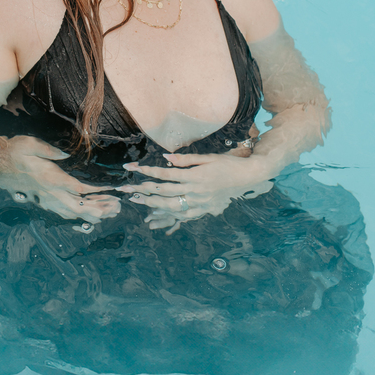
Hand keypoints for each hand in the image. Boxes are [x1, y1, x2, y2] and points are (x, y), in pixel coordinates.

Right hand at [0, 135, 121, 222]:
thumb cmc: (12, 152)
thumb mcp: (29, 144)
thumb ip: (49, 150)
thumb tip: (66, 154)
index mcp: (50, 179)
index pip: (79, 189)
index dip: (98, 192)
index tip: (114, 191)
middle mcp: (49, 193)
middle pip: (79, 207)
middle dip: (100, 209)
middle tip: (117, 208)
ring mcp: (45, 199)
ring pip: (72, 213)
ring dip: (92, 214)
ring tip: (109, 213)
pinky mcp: (42, 200)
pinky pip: (63, 212)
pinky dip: (78, 215)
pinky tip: (88, 215)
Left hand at [117, 151, 273, 233]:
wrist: (247, 177)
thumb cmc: (227, 164)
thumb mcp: (207, 157)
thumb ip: (185, 160)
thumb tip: (165, 158)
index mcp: (195, 176)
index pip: (165, 175)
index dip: (147, 171)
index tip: (132, 168)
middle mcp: (196, 191)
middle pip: (164, 193)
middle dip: (143, 192)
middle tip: (127, 191)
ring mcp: (200, 203)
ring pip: (171, 207)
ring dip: (152, 206)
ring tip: (137, 203)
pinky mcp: (204, 209)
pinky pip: (184, 216)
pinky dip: (169, 216)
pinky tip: (158, 216)